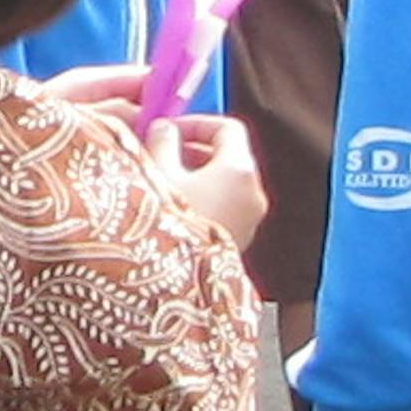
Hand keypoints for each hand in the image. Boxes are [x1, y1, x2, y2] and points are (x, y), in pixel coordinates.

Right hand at [144, 107, 268, 247]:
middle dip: (194, 151)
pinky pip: (225, 209)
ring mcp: (249, 221)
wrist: (175, 287)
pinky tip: (173, 212)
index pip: (228, 128)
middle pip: (230, 157)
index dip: (197, 123)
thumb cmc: (167, 227)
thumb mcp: (157, 174)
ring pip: (226, 185)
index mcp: (239, 171)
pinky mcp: (239, 243)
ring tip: (163, 185)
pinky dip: (204, 201)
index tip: (171, 129)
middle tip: (162, 154)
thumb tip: (165, 129)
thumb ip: (162, 142)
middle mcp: (253, 194)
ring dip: (197, 178)